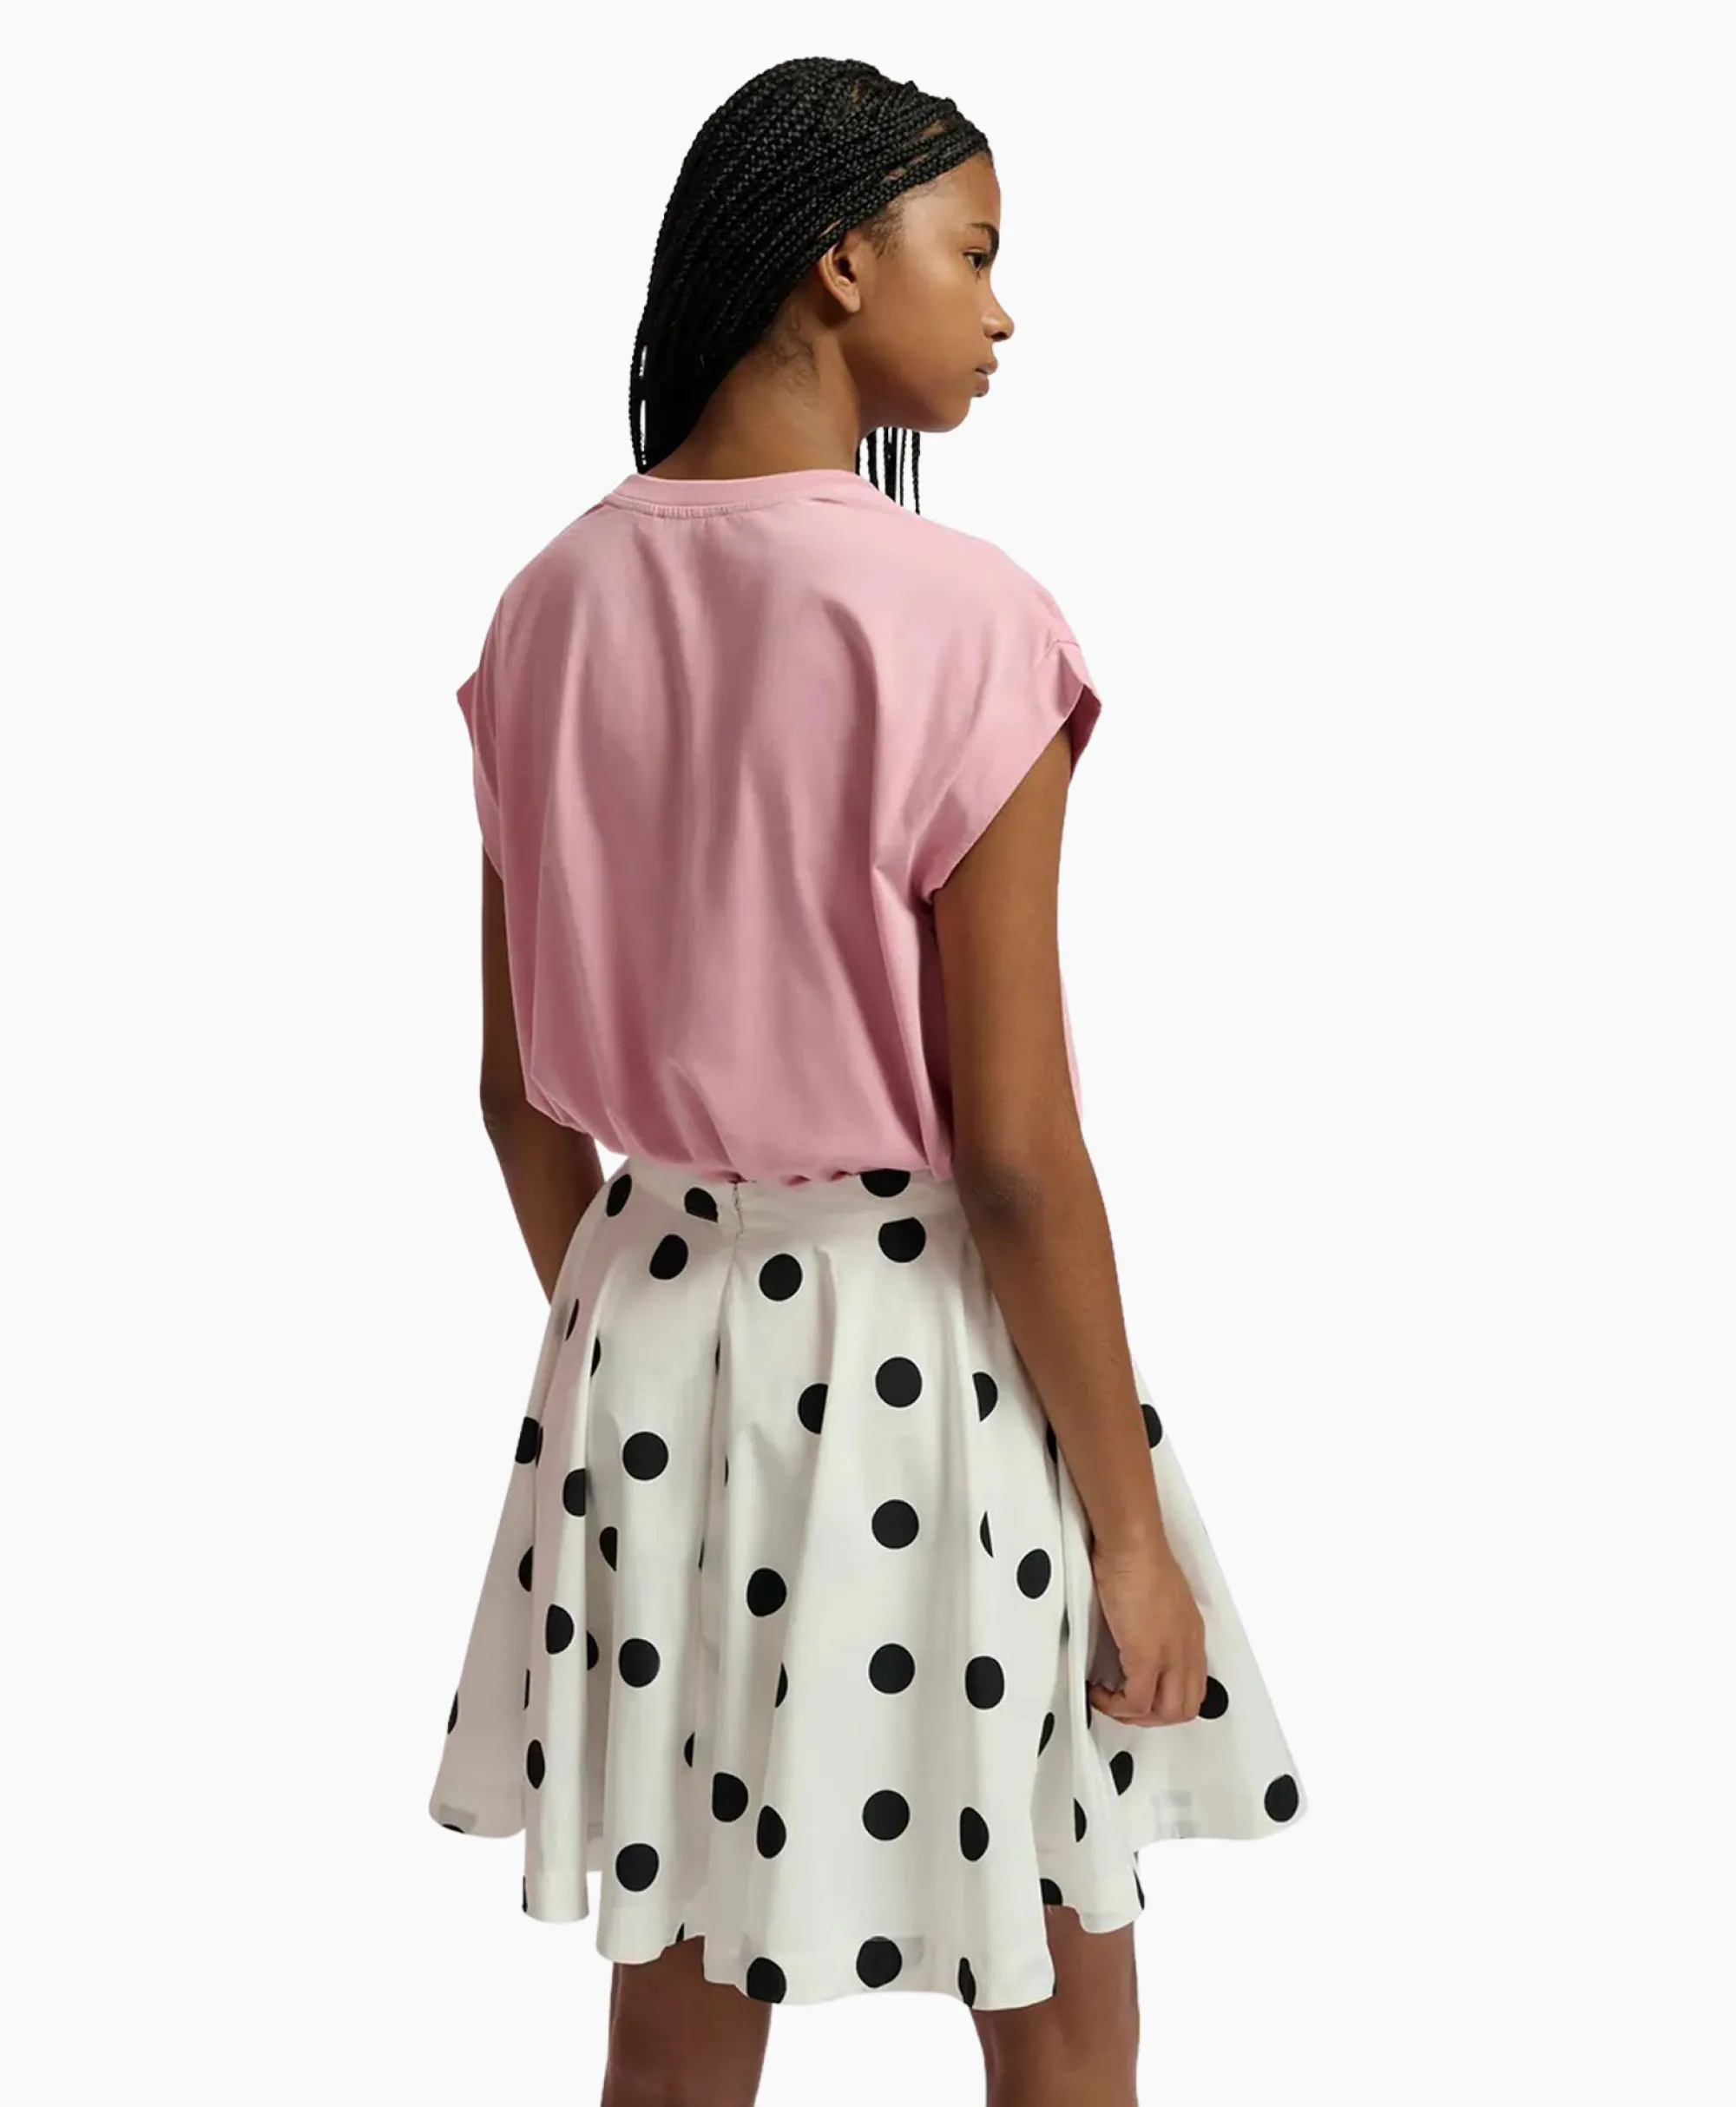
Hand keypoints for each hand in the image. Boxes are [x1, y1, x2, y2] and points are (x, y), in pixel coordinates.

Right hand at [1087, 1537, 1206, 1725]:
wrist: (1131, 1544)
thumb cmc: (1138, 1557)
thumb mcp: (1158, 1597)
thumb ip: (1155, 1622)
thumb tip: (1135, 1636)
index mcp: (1191, 1635)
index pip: (1193, 1687)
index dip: (1165, 1700)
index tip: (1138, 1693)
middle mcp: (1187, 1649)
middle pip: (1184, 1708)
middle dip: (1152, 1717)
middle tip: (1122, 1705)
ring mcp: (1170, 1655)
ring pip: (1165, 1713)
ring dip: (1134, 1716)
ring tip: (1109, 1700)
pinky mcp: (1145, 1656)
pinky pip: (1136, 1702)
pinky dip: (1115, 1706)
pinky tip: (1098, 1690)